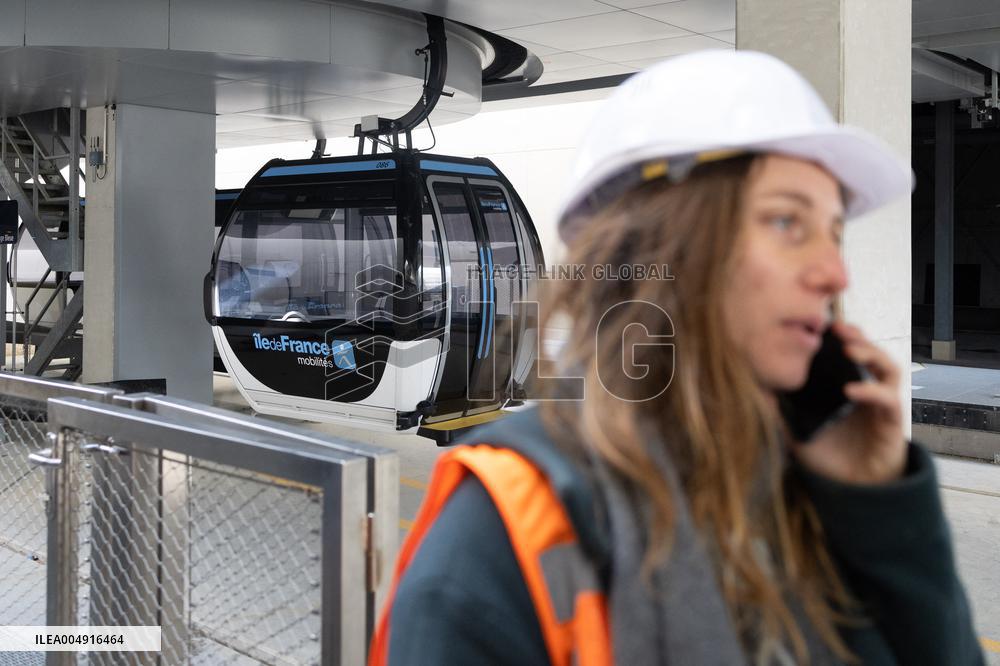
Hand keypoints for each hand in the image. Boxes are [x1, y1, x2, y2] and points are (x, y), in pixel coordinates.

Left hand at [789, 321, 906, 484]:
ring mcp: (882, 403)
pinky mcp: (892, 422)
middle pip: (871, 352)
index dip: (839, 336)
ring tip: (849, 349)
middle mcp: (868, 389)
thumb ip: (780, 411)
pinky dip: (872, 391)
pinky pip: (888, 399)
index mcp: (847, 385)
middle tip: (837, 327)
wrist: (850, 488)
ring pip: (888, 367)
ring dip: (872, 353)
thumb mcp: (796, 430)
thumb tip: (756, 390)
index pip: (848, 352)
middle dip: (857, 336)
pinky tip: (852, 390)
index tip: (820, 324)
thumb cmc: (827, 456)